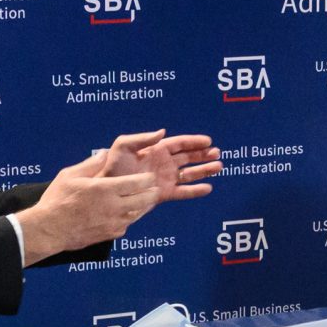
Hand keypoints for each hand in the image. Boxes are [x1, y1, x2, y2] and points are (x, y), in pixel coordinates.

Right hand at [18, 152, 159, 262]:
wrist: (49, 230)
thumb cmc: (57, 200)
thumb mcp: (70, 175)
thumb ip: (91, 164)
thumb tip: (104, 153)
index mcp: (105, 189)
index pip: (138, 183)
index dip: (148, 178)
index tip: (149, 176)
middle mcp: (114, 207)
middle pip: (146, 200)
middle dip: (152, 192)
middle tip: (154, 188)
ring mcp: (114, 222)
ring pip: (139, 213)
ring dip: (144, 206)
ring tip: (144, 199)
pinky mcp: (111, 234)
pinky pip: (127, 224)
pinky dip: (129, 217)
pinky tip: (126, 212)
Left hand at [101, 130, 222, 204]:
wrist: (108, 191)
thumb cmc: (112, 167)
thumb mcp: (123, 146)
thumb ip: (142, 138)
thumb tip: (163, 132)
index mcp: (156, 150)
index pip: (179, 144)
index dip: (194, 142)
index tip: (208, 141)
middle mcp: (163, 164)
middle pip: (188, 157)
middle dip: (203, 155)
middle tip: (217, 153)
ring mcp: (165, 179)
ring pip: (189, 173)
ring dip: (204, 170)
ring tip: (218, 167)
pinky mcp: (164, 194)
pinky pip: (183, 192)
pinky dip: (195, 191)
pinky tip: (207, 188)